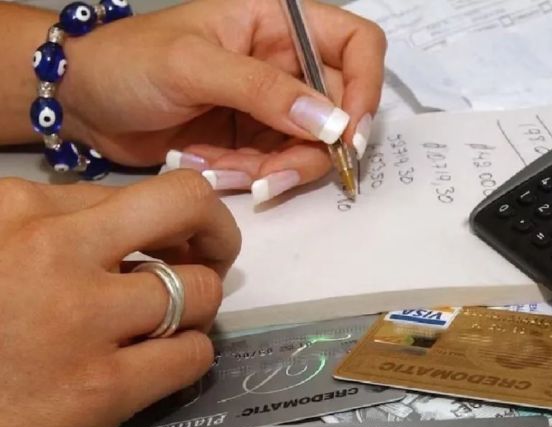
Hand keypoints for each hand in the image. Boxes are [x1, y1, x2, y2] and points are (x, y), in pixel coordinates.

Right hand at [0, 171, 240, 426]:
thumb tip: (131, 227)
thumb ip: (48, 228)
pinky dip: (189, 356)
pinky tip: (160, 364)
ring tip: (169, 323)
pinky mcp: (102, 388)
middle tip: (209, 255)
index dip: (157, 222)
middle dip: (215, 228)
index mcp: (17, 210)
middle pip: (186, 204)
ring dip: (197, 306)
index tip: (160, 243)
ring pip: (200, 289)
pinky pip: (194, 356)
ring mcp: (83, 319)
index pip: (131, 194)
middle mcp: (55, 251)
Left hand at [60, 0, 385, 202]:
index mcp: (279, 23)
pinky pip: (277, 167)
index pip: (357, 44)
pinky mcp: (255, 140)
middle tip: (274, 175)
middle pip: (340, 109)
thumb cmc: (129, 62)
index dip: (367, 86)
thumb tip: (332, 123)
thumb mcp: (194, 66)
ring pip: (311, 147)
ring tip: (224, 170)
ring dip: (274, 169)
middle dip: (311, 149)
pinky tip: (209, 166)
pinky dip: (249, 176)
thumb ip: (263, 90)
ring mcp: (273, 105)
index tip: (349, 133)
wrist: (82, 102)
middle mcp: (287, 62)